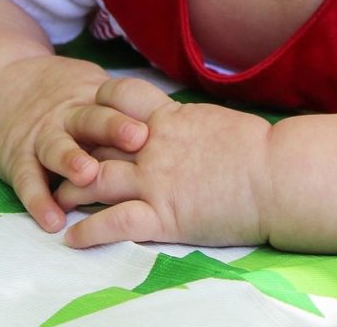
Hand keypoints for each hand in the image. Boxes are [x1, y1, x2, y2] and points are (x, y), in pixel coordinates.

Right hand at [0, 54, 147, 232]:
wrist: (8, 84)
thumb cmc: (71, 99)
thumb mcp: (101, 94)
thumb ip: (136, 109)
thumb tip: (191, 128)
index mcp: (97, 100)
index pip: (122, 101)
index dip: (141, 110)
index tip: (164, 121)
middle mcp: (70, 117)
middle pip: (94, 118)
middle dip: (115, 127)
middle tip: (137, 138)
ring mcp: (43, 137)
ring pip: (58, 146)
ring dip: (73, 160)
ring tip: (88, 175)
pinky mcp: (19, 159)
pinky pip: (28, 180)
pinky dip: (38, 201)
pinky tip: (53, 220)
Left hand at [55, 77, 272, 247]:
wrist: (277, 175)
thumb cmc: (260, 147)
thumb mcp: (218, 120)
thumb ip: (190, 123)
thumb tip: (186, 125)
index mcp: (173, 117)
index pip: (122, 97)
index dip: (101, 103)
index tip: (94, 114)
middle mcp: (155, 146)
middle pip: (98, 141)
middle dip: (75, 151)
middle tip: (65, 163)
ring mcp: (156, 182)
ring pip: (94, 181)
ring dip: (70, 192)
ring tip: (58, 202)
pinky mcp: (162, 216)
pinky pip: (112, 223)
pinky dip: (87, 232)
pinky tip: (73, 238)